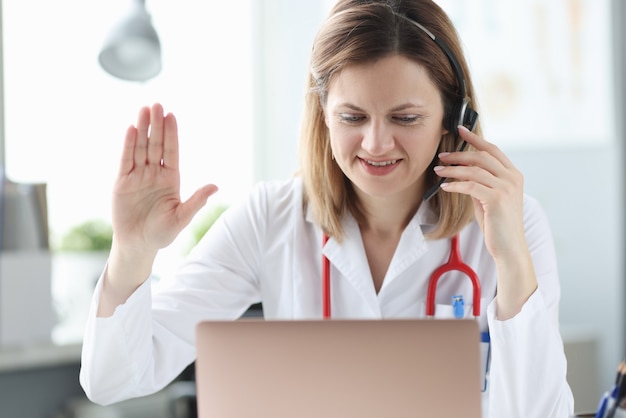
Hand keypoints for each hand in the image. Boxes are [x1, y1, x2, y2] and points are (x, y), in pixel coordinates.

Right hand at [112, 103, 217, 256]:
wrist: (138, 245)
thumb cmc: (162, 234)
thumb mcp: (181, 218)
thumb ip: (196, 201)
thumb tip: (215, 186)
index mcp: (171, 179)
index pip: (171, 151)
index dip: (171, 134)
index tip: (172, 115)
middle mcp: (155, 174)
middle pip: (156, 144)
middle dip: (157, 125)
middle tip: (157, 104)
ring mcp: (138, 176)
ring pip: (140, 148)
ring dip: (142, 129)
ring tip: (143, 109)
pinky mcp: (122, 182)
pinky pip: (125, 160)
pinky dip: (128, 145)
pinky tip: (131, 129)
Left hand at [434, 126, 524, 259]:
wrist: (509, 247)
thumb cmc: (498, 225)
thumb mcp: (490, 199)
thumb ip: (481, 183)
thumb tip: (463, 171)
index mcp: (513, 175)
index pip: (493, 150)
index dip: (476, 139)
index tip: (461, 130)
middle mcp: (512, 178)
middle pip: (482, 157)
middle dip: (459, 154)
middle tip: (441, 156)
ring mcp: (506, 188)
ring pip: (474, 171)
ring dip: (453, 170)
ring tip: (438, 171)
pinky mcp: (497, 199)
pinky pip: (471, 186)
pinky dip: (456, 184)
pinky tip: (445, 186)